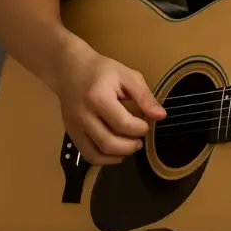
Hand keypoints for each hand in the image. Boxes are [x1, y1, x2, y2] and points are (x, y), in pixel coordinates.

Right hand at [54, 43, 165, 164]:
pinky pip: (87, 155)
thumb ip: (144, 96)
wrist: (70, 70)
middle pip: (109, 143)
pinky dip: (103, 159)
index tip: (146, 124)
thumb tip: (160, 116)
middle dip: (130, 146)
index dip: (140, 129)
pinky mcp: (71, 133)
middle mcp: (83, 115)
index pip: (123, 124)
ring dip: (118, 155)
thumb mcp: (127, 76)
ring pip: (97, 154)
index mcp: (98, 98)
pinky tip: (115, 152)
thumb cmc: (101, 71)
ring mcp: (74, 127)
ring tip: (129, 146)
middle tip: (139, 140)